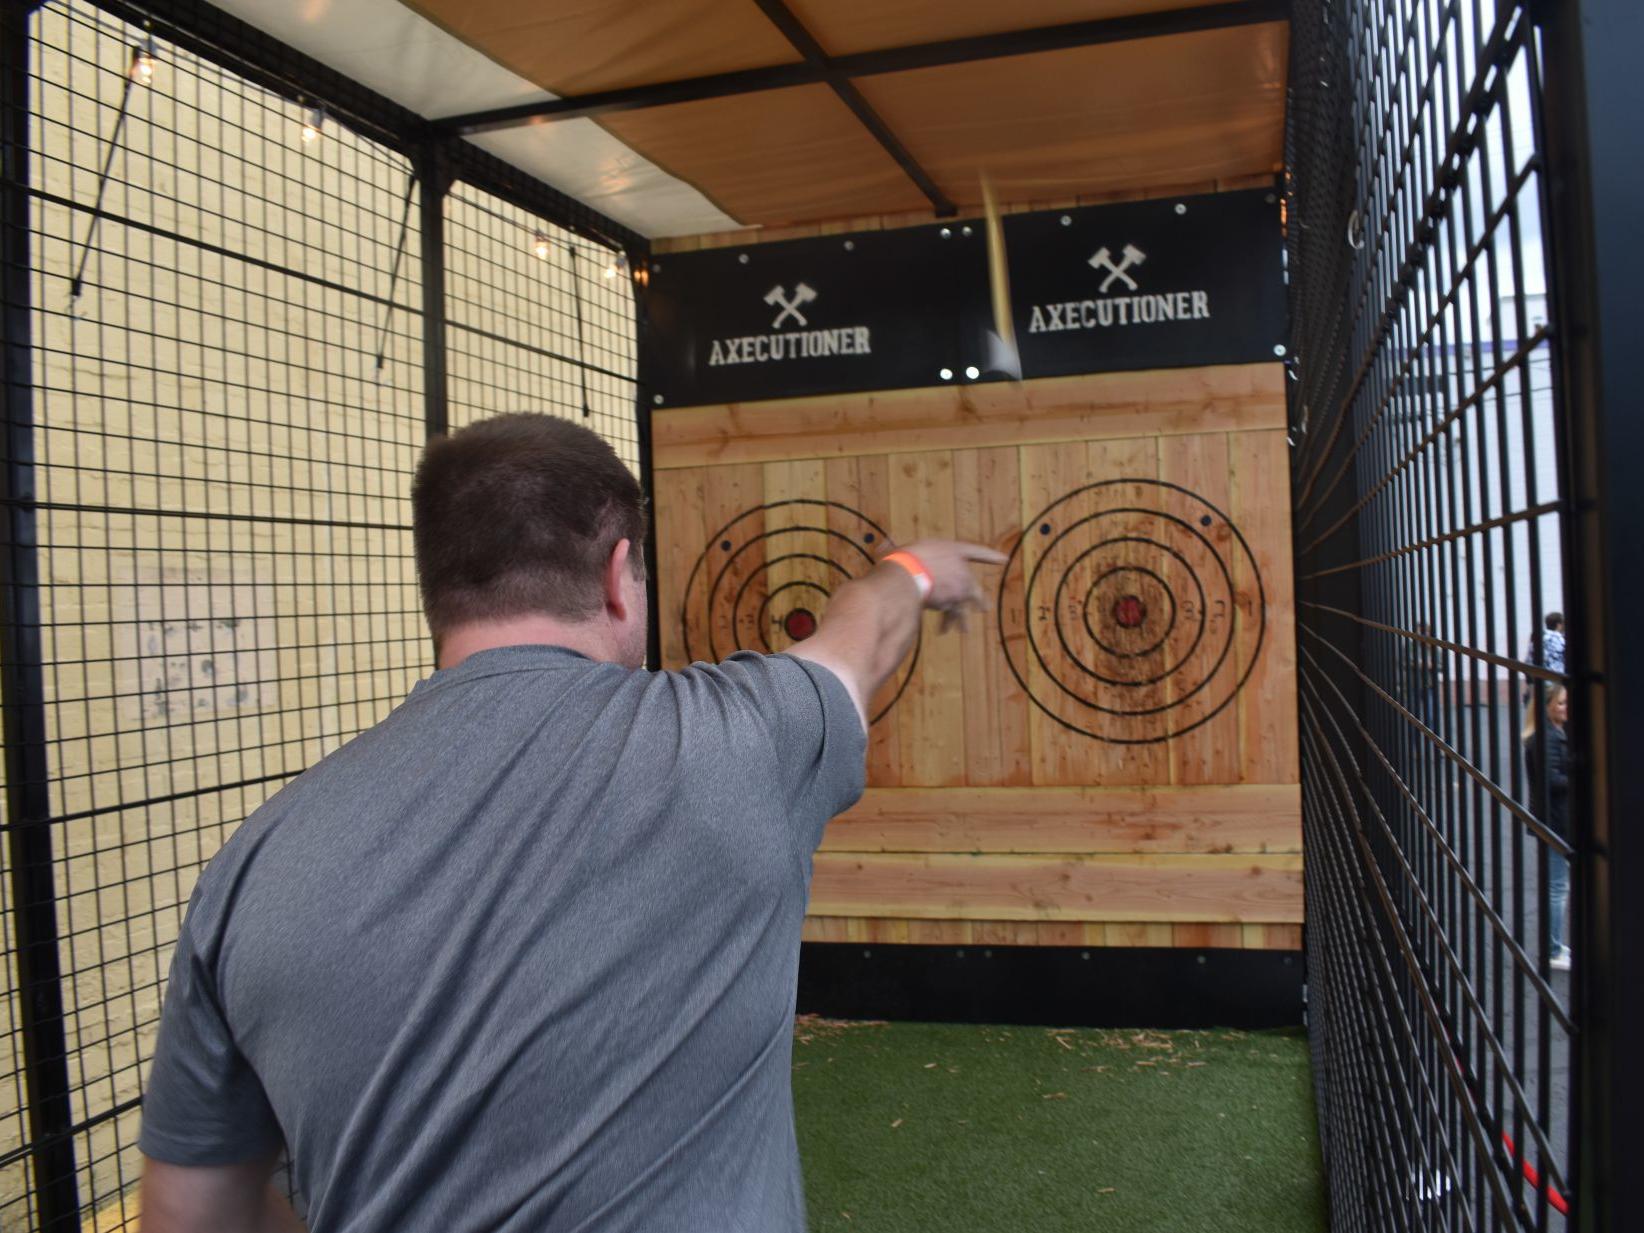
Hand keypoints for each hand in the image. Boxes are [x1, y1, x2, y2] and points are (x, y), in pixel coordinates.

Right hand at [893, 539, 1007, 630]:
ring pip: (964, 606)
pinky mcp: (950, 604)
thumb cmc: (910, 556)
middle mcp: (963, 571)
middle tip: (985, 609)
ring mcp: (959, 589)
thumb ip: (921, 554)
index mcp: (957, 551)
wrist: (909, 575)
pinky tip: (943, 631)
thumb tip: (898, 550)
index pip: (978, 552)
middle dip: (979, 600)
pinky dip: (945, 623)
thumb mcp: (918, 548)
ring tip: (965, 630)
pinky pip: (949, 615)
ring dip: (963, 620)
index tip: (1004, 560)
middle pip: (975, 588)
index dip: (992, 556)